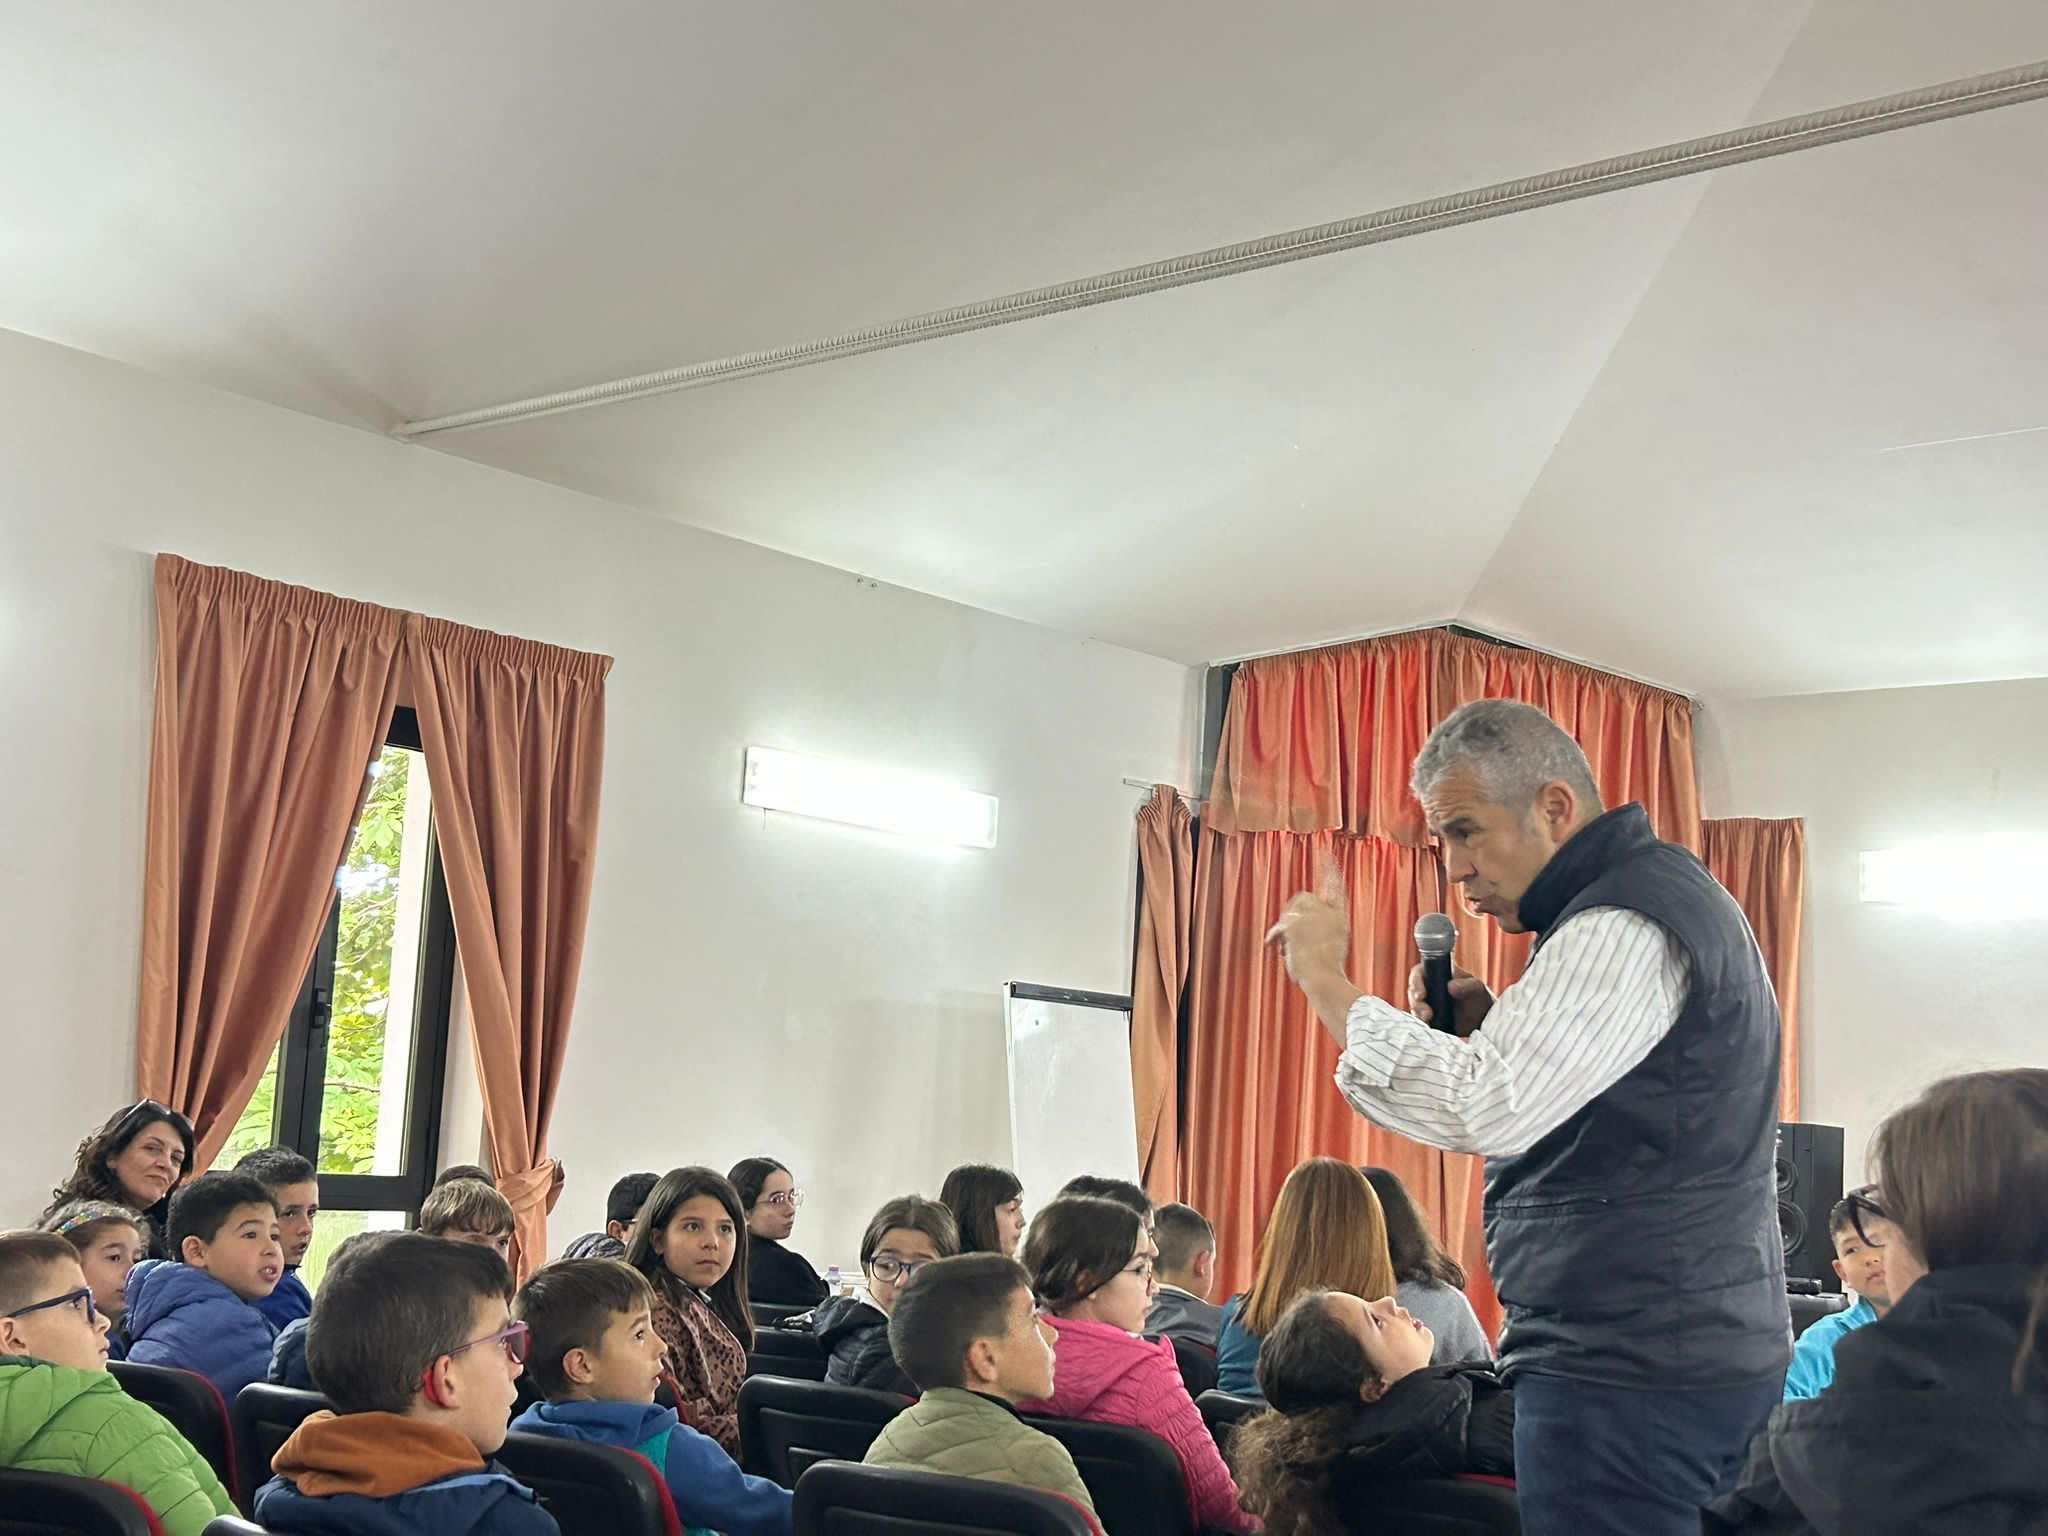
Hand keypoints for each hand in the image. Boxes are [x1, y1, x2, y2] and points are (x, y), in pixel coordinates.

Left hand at [1265, 856, 1350, 985]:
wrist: (1324, 979)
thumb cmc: (1325, 972)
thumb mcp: (1329, 948)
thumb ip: (1317, 932)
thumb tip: (1292, 927)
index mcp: (1339, 918)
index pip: (1335, 890)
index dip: (1331, 872)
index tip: (1328, 854)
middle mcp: (1328, 913)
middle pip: (1303, 898)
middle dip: (1293, 912)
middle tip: (1288, 933)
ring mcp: (1312, 916)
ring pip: (1288, 914)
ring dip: (1286, 931)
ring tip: (1292, 950)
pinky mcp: (1294, 923)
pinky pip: (1277, 928)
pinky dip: (1274, 939)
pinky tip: (1272, 947)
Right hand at [1407, 961, 1494, 1036]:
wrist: (1483, 1019)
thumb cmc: (1479, 997)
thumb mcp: (1476, 988)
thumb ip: (1466, 985)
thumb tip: (1450, 987)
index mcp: (1437, 973)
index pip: (1419, 973)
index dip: (1416, 983)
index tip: (1421, 995)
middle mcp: (1428, 987)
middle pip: (1413, 992)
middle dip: (1416, 1003)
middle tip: (1427, 1013)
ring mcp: (1427, 1003)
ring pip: (1415, 1007)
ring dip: (1419, 1014)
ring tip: (1429, 1020)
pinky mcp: (1428, 1018)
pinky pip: (1420, 1021)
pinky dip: (1422, 1024)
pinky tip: (1429, 1027)